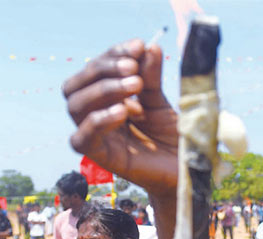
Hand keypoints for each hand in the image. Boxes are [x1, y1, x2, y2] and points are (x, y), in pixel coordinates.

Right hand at [63, 39, 178, 197]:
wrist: (187, 169)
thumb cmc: (172, 136)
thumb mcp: (161, 101)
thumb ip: (151, 77)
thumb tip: (148, 47)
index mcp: (107, 98)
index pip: (95, 69)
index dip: (113, 54)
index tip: (138, 46)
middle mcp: (96, 115)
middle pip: (75, 85)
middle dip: (102, 69)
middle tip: (133, 68)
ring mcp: (97, 137)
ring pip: (75, 106)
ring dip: (102, 89)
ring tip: (135, 86)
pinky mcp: (102, 158)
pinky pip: (81, 139)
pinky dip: (98, 120)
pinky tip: (123, 111)